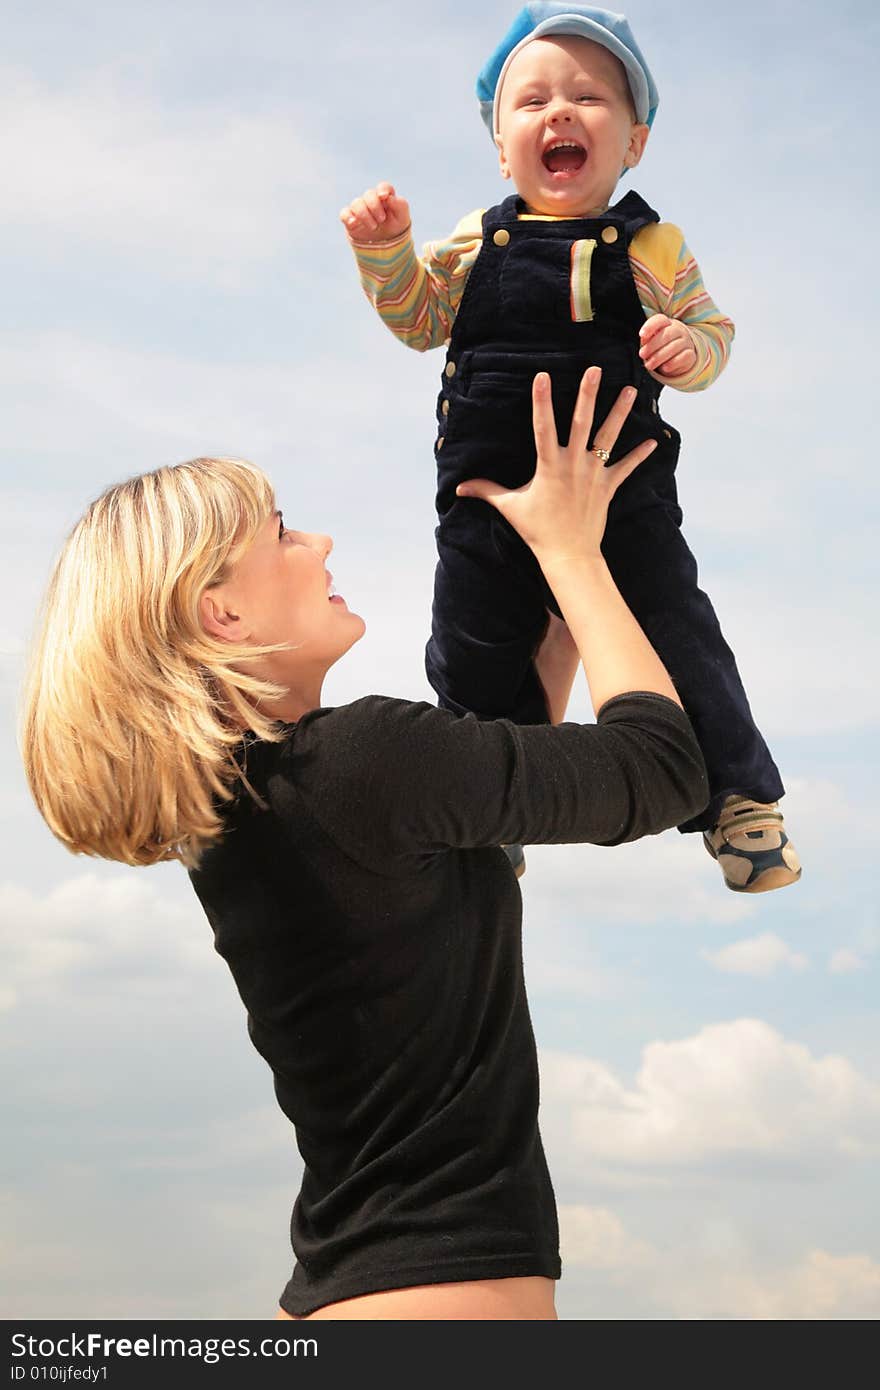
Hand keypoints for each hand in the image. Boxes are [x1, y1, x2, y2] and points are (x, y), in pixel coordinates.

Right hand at [339, 182, 411, 242]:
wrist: (387, 249)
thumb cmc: (396, 230)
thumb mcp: (403, 218)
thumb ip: (400, 204)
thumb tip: (388, 196)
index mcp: (385, 199)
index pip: (383, 187)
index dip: (382, 189)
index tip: (384, 197)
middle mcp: (372, 202)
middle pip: (368, 194)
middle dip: (374, 206)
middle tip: (381, 220)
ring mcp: (360, 211)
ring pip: (356, 203)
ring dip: (364, 214)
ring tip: (373, 227)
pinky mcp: (351, 221)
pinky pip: (344, 214)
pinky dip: (348, 217)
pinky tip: (354, 223)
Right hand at [455, 367, 656, 568]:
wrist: (569, 555)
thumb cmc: (537, 531)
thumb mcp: (510, 508)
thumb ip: (486, 491)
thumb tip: (459, 488)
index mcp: (549, 466)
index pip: (543, 427)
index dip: (541, 401)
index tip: (542, 376)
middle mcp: (573, 465)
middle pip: (582, 423)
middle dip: (588, 395)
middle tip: (595, 370)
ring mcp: (593, 474)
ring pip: (608, 438)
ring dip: (620, 413)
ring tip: (630, 389)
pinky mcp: (608, 487)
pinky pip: (626, 468)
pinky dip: (640, 456)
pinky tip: (654, 440)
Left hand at [639, 314, 696, 376]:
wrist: (681, 355)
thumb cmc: (662, 345)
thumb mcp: (653, 340)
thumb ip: (647, 338)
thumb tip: (644, 339)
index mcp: (667, 323)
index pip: (660, 320)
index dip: (650, 326)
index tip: (641, 335)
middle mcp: (679, 330)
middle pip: (667, 334)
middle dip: (652, 346)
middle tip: (642, 354)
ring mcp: (686, 342)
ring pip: (674, 347)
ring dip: (659, 357)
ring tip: (649, 365)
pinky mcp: (691, 354)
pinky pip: (684, 357)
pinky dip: (673, 363)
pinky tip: (664, 368)